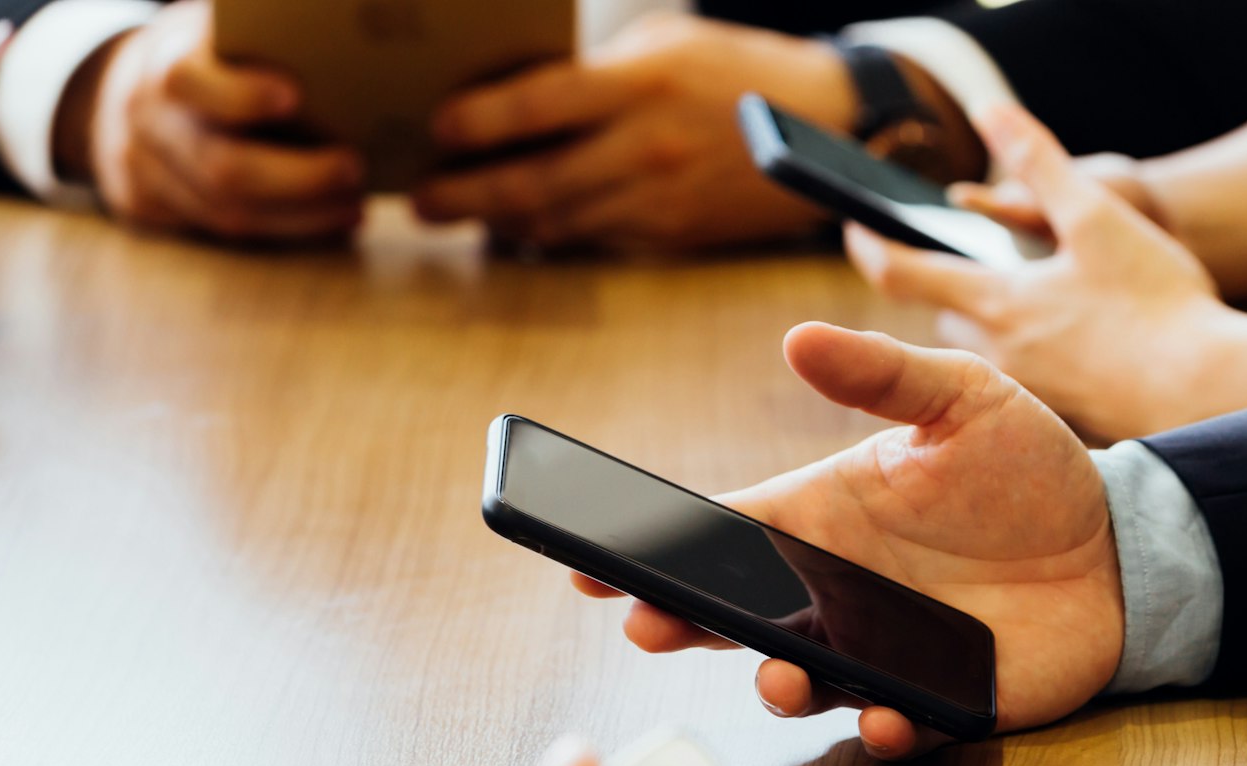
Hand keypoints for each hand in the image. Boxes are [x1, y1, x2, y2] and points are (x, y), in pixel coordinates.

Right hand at [70, 0, 365, 241]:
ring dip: (301, 218)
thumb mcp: (221, 31)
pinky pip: (221, 235)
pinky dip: (281, 232)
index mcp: (165, 64)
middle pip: (222, 168)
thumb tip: (347, 32)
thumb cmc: (204, 58)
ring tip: (354, 207)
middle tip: (354, 169)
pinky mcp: (150, 209)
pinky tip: (326, 224)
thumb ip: (265, 40)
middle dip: (299, 178)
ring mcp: (143, 171)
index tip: (296, 96)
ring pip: (226, 215)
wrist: (124, 95)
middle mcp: (148, 121)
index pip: (192, 82)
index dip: (243, 95)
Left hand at [413, 14, 854, 251]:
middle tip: (421, 201)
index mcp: (642, 83)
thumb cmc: (734, 71)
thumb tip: (516, 93)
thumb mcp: (665, 46)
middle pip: (536, 179)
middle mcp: (647, 146)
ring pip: (557, 220)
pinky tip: (517, 227)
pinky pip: (593, 237)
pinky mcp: (669, 234)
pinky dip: (548, 234)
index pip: (541, 103)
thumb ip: (596, 73)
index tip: (437, 129)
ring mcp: (658, 199)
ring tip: (455, 214)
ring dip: (498, 221)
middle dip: (467, 194)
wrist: (825, 130)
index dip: (481, 121)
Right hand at [574, 321, 1122, 759]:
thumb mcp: (962, 400)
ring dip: (777, 683)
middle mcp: (833, 593)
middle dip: (684, 626)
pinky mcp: (940, 702)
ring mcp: (879, 653)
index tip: (589, 566)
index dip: (651, 552)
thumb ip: (882, 375)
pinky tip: (884, 714)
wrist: (1120, 543)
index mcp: (820, 519)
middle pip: (735, 616)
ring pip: (801, 680)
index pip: (715, 536)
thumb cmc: (1028, 467)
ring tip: (778, 673)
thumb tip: (796, 338)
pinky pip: (896, 724)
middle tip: (651, 628)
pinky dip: (883, 725)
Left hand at [848, 104, 1229, 443]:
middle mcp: (998, 357)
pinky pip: (1029, 382)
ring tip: (1037, 298)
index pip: (902, 274)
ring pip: (989, 350)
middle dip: (953, 286)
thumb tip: (992, 111)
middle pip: (949, 316)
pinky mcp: (1061, 421)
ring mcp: (1029, 396)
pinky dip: (1038, 355)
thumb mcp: (1096, 218)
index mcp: (997, 305)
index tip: (857, 225)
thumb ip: (1040, 164)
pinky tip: (1083, 348)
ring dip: (997, 321)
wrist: (1210, 397)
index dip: (871, 244)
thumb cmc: (1157, 307)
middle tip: (970, 262)